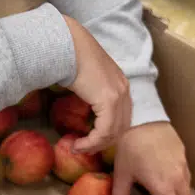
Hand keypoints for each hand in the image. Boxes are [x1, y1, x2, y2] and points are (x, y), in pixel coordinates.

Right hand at [63, 16, 131, 153]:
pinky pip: (104, 131)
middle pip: (121, 128)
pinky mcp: (109, 101)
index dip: (108, 133)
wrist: (69, 45)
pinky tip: (77, 144)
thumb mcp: (87, 78)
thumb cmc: (72, 57)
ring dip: (95, 145)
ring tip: (77, 147)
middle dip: (103, 142)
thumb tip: (83, 101)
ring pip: (113, 132)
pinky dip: (91, 142)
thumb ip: (92, 90)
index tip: (90, 141)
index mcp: (121, 85)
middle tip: (84, 149)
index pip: (122, 117)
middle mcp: (124, 90)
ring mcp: (119, 95)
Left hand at [110, 122, 192, 194]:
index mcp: (163, 187)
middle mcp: (178, 179)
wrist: (144, 118)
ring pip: (187, 191)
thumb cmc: (130, 147)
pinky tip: (167, 183)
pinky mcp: (184, 156)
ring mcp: (183, 166)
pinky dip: (180, 187)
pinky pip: (186, 177)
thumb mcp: (122, 174)